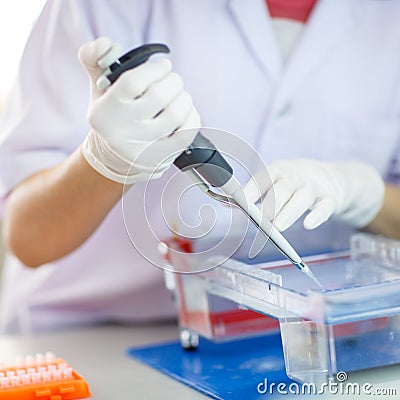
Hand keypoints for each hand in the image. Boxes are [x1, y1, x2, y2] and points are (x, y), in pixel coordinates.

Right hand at [79, 37, 200, 183]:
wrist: (117, 157)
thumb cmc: (114, 115)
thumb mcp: (99, 88)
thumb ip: (95, 59)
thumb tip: (105, 44)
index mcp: (104, 112)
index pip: (133, 82)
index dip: (155, 69)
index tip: (164, 66)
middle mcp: (121, 132)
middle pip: (159, 96)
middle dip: (173, 81)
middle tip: (173, 81)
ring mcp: (141, 149)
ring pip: (176, 114)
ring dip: (185, 98)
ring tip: (180, 96)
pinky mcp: (160, 159)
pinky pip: (187, 133)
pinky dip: (192, 117)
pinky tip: (186, 113)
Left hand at [243, 159, 384, 230]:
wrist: (330, 178)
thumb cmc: (292, 184)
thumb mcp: (274, 183)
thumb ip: (252, 194)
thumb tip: (224, 203)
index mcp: (278, 170)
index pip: (263, 178)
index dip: (252, 190)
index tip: (240, 201)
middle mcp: (295, 176)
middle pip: (283, 187)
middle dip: (272, 203)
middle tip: (261, 218)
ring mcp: (314, 186)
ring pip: (302, 198)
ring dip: (289, 212)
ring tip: (278, 227)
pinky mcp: (330, 198)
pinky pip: (325, 206)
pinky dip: (317, 216)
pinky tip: (308, 225)